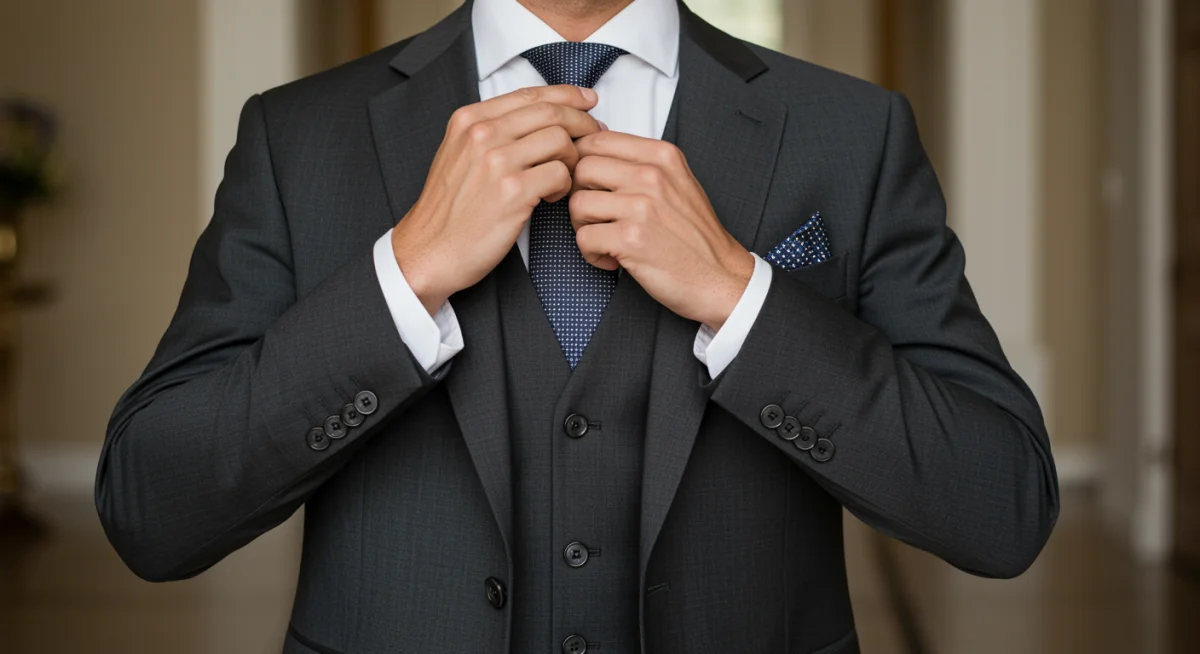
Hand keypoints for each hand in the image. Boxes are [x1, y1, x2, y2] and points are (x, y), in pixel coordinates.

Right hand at [392, 85, 603, 313]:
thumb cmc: (448, 210)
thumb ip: (491, 132)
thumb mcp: (459, 155)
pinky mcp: (512, 191)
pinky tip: (550, 197)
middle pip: (551, 112)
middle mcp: (482, 134)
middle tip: (595, 136)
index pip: (530, 94)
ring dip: (572, 158)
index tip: (587, 101)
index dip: (566, 94)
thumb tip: (538, 119)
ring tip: (563, 177)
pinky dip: (564, 185)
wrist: (429, 250)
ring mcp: (496, 161)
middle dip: (582, 122)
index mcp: (469, 120)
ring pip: (560, 139)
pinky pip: (559, 174)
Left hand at [570, 131, 754, 330]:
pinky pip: (584, 238)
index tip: (588, 184)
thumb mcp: (677, 183)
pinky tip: (611, 258)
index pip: (598, 140)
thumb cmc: (696, 236)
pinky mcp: (631, 239)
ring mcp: (642, 206)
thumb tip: (596, 150)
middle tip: (595, 215)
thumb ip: (641, 164)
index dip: (581, 162)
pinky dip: (591, 254)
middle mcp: (652, 176)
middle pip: (582, 168)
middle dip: (579, 194)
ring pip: (578, 203)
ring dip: (583, 226)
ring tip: (604, 238)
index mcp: (662, 156)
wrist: (720, 276)